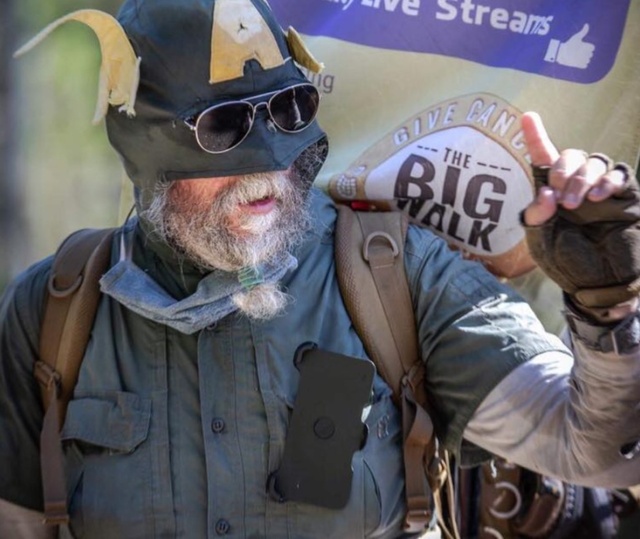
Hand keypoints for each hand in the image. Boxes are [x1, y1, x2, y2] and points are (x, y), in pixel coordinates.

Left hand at [520, 112, 639, 321]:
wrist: (598, 285)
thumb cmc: (567, 263)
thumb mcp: (541, 242)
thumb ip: (536, 216)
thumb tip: (544, 190)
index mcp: (551, 195)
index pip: (543, 160)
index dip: (536, 137)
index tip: (528, 116)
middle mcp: (576, 187)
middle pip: (570, 155)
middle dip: (563, 169)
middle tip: (560, 197)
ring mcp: (601, 191)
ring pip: (595, 160)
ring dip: (583, 176)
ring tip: (577, 203)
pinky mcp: (625, 197)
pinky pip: (620, 174)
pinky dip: (608, 179)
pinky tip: (600, 195)